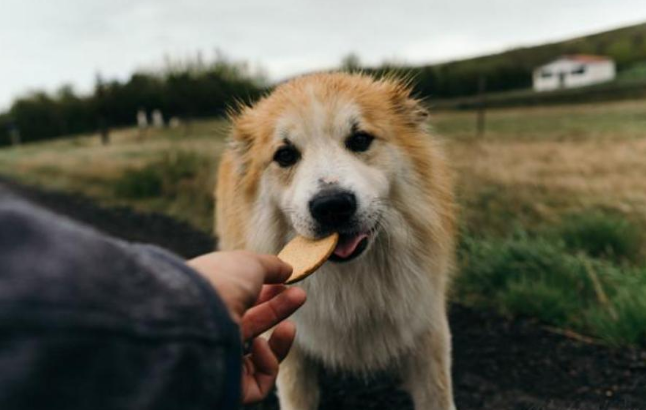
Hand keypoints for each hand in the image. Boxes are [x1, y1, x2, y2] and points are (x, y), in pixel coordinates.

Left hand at [188, 251, 305, 403]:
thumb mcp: (249, 263)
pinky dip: (267, 363)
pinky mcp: (227, 386)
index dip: (268, 291)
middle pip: (252, 324)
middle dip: (279, 310)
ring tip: (288, 327)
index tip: (287, 281)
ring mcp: (219, 359)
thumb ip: (271, 266)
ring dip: (280, 342)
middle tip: (300, 295)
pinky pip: (258, 383)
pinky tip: (259, 345)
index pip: (243, 300)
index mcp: (211, 301)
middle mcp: (212, 330)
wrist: (194, 314)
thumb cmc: (218, 283)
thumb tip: (287, 269)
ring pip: (258, 358)